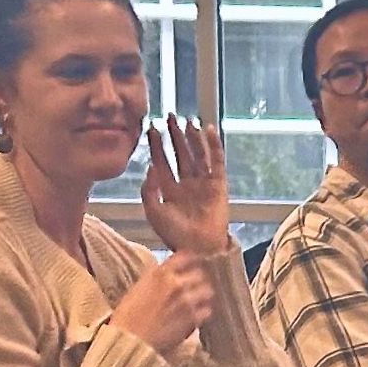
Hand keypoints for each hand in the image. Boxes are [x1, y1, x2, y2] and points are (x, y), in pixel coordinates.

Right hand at [107, 252, 216, 352]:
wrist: (128, 341)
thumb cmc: (127, 316)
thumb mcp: (138, 288)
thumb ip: (157, 278)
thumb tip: (170, 274)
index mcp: (160, 273)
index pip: (186, 256)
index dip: (191, 260)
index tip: (193, 264)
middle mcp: (176, 283)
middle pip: (200, 273)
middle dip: (198, 280)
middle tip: (195, 287)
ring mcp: (186, 301)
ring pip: (207, 290)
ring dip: (203, 296)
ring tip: (198, 302)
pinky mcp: (192, 318)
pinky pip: (207, 310)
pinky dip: (203, 313)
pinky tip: (196, 316)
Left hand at [140, 115, 232, 256]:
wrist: (198, 250)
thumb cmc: (175, 236)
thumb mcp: (153, 212)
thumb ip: (148, 190)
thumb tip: (150, 166)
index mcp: (170, 190)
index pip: (162, 162)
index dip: (157, 145)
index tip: (151, 128)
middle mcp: (186, 184)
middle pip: (180, 154)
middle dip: (174, 136)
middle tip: (169, 116)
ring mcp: (203, 184)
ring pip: (197, 154)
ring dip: (192, 138)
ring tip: (186, 120)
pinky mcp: (219, 185)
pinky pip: (216, 161)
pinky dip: (213, 145)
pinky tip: (208, 130)